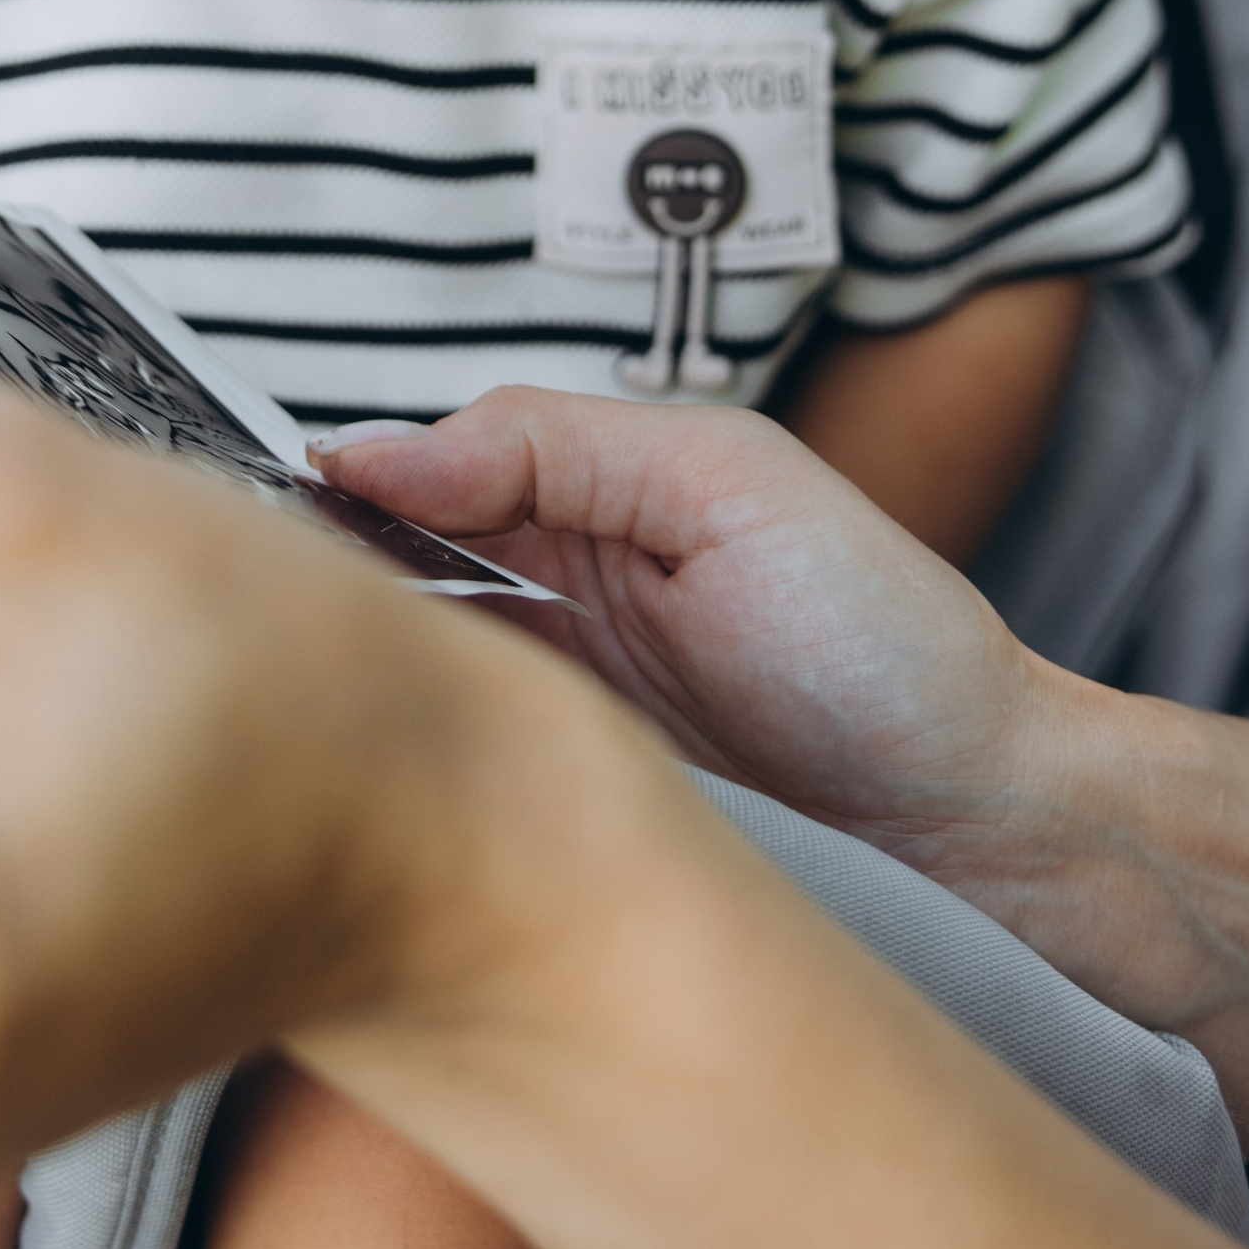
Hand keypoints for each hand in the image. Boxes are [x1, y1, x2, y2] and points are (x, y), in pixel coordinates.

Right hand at [319, 391, 1065, 903]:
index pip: (442, 455)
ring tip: (308, 653)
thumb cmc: (877, 635)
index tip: (291, 502)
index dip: (366, 476)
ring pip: (425, 628)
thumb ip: (552, 448)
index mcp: (613, 468)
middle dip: (340, 555)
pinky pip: (468, 713)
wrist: (968, 801)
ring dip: (370, 636)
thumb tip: (378, 450)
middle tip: (280, 588)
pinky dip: (416, 712)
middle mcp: (580, 554)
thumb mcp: (720, 488)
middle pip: (414, 539)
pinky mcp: (577, 745)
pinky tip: (367, 721)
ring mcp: (574, 655)